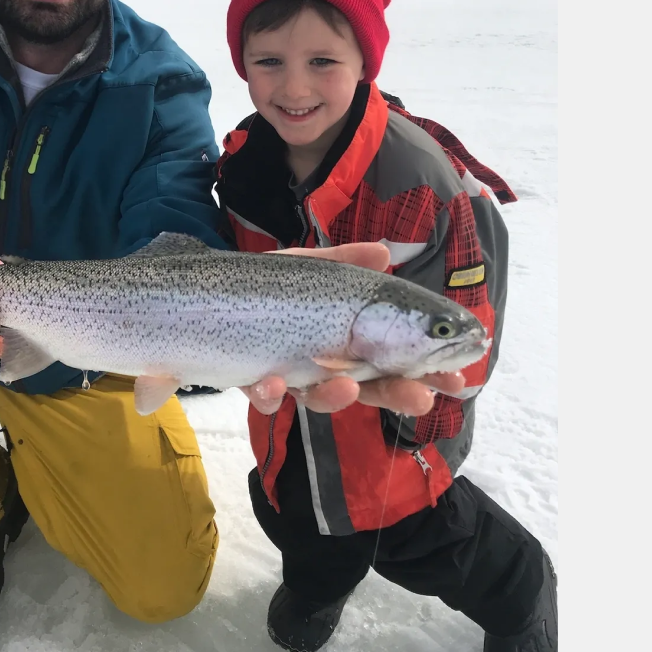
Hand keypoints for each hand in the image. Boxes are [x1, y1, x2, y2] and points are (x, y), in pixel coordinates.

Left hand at [238, 242, 467, 415]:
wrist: (193, 295)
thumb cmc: (258, 283)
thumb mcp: (304, 266)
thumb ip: (343, 261)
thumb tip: (385, 253)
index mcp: (345, 339)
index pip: (393, 357)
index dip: (424, 368)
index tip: (458, 376)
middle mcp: (321, 363)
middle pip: (368, 386)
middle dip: (397, 394)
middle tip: (423, 398)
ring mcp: (288, 375)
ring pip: (319, 397)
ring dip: (336, 396)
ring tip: (347, 385)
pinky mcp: (251, 382)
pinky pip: (265, 395)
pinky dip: (271, 391)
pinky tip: (273, 380)